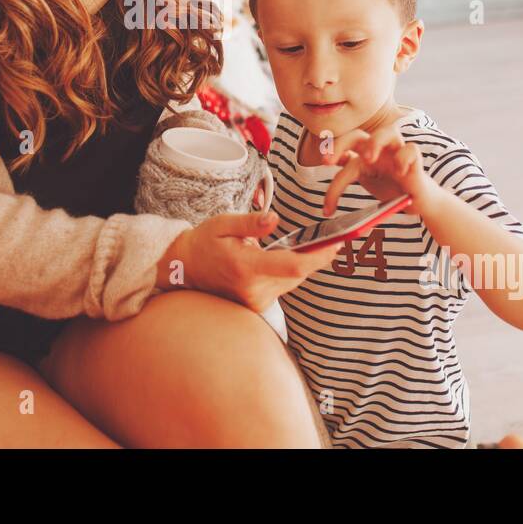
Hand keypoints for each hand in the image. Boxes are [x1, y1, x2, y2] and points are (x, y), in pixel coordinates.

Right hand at [159, 212, 341, 312]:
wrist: (185, 269)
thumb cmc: (204, 243)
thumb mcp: (222, 224)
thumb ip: (250, 222)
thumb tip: (274, 218)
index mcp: (246, 268)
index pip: (293, 266)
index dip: (320, 256)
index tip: (337, 243)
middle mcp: (254, 290)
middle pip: (299, 274)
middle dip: (316, 257)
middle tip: (335, 238)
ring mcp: (256, 301)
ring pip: (293, 281)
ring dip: (302, 264)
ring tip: (317, 245)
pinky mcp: (257, 305)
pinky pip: (283, 286)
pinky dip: (289, 272)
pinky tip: (290, 257)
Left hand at [320, 125, 442, 217]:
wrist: (418, 200)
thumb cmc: (390, 187)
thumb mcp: (365, 180)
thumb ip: (347, 173)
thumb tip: (328, 168)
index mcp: (363, 153)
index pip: (342, 151)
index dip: (330, 158)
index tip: (323, 170)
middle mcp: (379, 149)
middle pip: (357, 135)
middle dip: (340, 144)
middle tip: (327, 162)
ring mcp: (397, 152)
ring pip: (387, 132)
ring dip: (375, 142)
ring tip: (368, 159)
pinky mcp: (414, 160)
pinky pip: (410, 149)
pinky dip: (404, 158)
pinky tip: (400, 172)